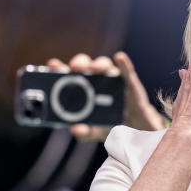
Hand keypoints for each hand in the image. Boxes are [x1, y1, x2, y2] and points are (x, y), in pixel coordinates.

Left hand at [46, 52, 165, 141]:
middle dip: (79, 63)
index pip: (69, 75)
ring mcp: (114, 79)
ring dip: (99, 64)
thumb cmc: (112, 125)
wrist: (138, 131)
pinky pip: (127, 70)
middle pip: (86, 65)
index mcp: (83, 89)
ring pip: (105, 65)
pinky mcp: (131, 82)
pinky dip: (124, 63)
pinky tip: (120, 58)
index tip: (52, 64)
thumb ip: (85, 132)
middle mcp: (97, 80)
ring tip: (94, 68)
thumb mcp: (97, 131)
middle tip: (74, 68)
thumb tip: (75, 129)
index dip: (60, 68)